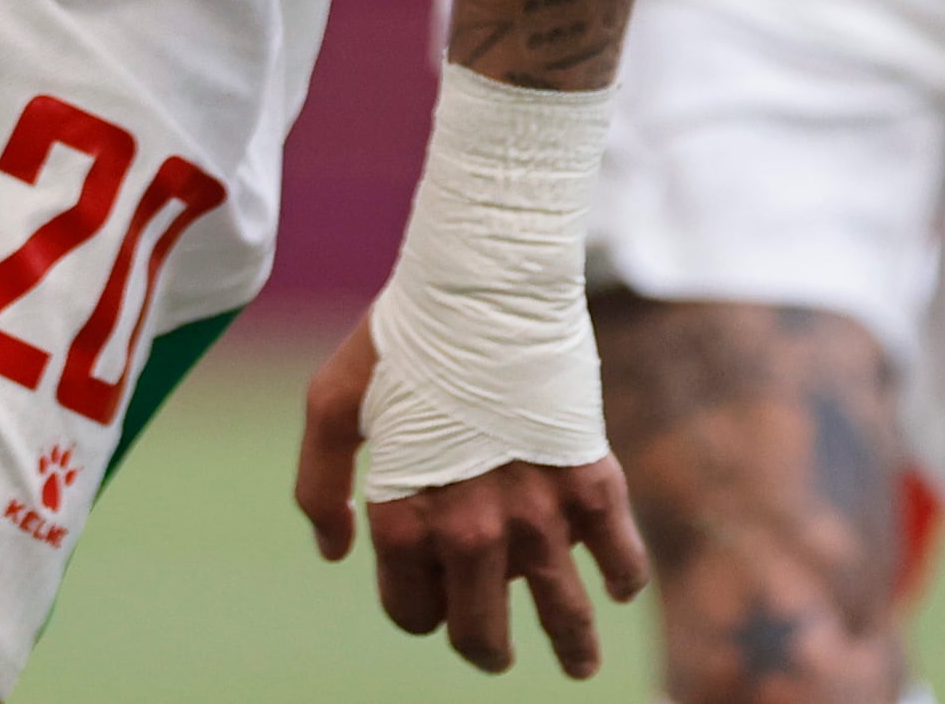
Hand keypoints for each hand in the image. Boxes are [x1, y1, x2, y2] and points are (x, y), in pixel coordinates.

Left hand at [292, 313, 647, 675]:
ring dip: (573, 651)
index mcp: (404, 519)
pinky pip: (621, 560)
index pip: (414, 612)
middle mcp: (470, 531)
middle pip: (482, 632)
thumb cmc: (404, 339)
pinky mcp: (592, 486)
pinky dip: (623, 579)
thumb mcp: (332, 403)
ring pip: (565, 616)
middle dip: (486, 648)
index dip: (419, 610)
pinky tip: (619, 586)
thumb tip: (337, 555)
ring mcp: (538, 514)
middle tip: (496, 652)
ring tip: (579, 668)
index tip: (431, 597)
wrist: (486, 280)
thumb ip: (321, 486)